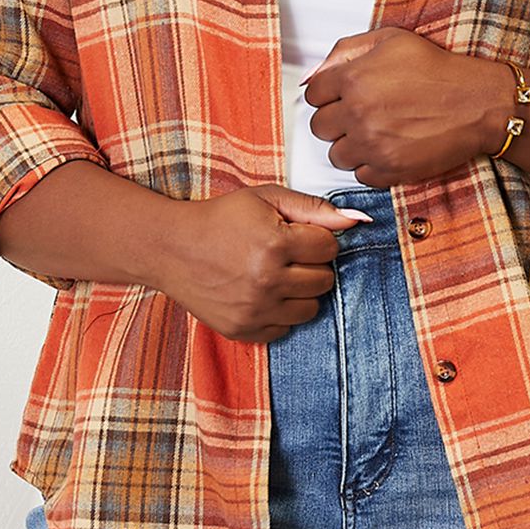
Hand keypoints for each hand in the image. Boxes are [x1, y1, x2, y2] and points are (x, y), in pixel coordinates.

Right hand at [153, 184, 367, 343]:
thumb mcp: (266, 198)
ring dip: (300, 291)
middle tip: (285, 254)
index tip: (296, 235)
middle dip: (311, 265)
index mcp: (275, 243)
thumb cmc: (219, 219)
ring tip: (275, 274)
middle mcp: (267, 280)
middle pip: (324, 280)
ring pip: (311, 308)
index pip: (329, 247)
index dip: (316, 238)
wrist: (171, 248)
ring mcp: (255, 309)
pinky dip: (280, 312)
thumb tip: (357, 220)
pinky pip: (286, 328)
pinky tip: (260, 293)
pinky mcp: (244, 330)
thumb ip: (314, 208)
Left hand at [303, 26, 509, 187]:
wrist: (476, 103)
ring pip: (336, 155)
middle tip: (360, 115)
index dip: (328, 95)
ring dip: (351, 145)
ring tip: (375, 133)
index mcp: (353, 79)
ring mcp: (372, 145)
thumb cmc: (437, 70)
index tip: (342, 97)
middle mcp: (357, 113)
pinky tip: (389, 147)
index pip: (312, 95)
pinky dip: (371, 165)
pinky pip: (360, 175)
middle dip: (336, 121)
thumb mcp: (390, 40)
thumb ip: (345, 51)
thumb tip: (314, 74)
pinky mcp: (389, 170)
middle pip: (319, 127)